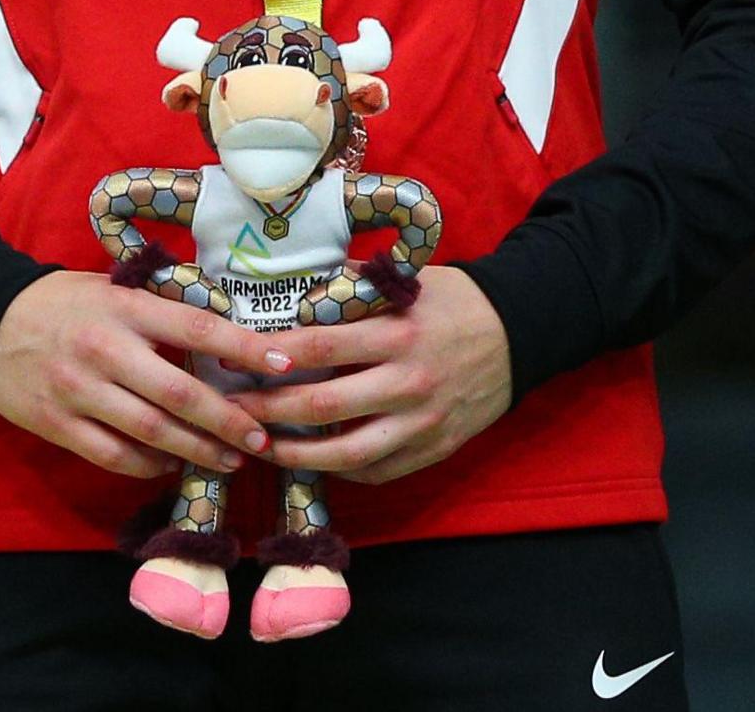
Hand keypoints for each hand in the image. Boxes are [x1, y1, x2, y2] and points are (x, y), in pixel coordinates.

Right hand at [0, 269, 286, 479]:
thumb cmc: (68, 303)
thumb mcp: (117, 289)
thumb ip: (164, 309)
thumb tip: (231, 330)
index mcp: (127, 309)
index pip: (197, 329)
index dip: (245, 348)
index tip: (284, 364)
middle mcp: (105, 350)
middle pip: (179, 393)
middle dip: (228, 421)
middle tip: (262, 438)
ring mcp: (78, 391)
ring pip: (150, 432)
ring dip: (196, 451)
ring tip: (230, 460)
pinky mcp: (56, 424)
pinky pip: (112, 455)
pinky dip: (148, 465)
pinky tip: (173, 465)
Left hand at [247, 267, 515, 484]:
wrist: (522, 332)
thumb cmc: (457, 302)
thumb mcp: (410, 283)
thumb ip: (355, 289)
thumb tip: (293, 290)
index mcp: (399, 332)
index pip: (319, 346)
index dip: (271, 356)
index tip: (236, 360)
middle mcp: (408, 381)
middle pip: (320, 405)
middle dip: (266, 410)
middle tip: (231, 409)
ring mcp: (422, 421)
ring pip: (343, 454)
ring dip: (293, 453)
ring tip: (262, 446)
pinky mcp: (434, 448)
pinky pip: (376, 470)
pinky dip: (340, 470)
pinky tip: (315, 459)